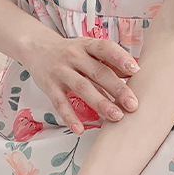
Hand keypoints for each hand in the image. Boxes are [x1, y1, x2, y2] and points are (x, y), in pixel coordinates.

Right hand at [24, 27, 139, 133]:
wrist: (37, 48)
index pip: (105, 48)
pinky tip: (79, 129)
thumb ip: (109, 61)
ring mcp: (61, 70)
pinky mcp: (49, 85)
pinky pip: (60, 103)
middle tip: (133, 104)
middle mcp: (74, 56)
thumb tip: (136, 73)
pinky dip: (69, 116)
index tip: (135, 70)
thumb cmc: (72, 52)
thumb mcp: (89, 50)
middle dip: (117, 89)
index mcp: (87, 45)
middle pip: (98, 72)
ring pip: (82, 87)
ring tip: (116, 117)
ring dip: (100, 103)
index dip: (120, 58)